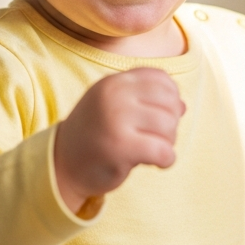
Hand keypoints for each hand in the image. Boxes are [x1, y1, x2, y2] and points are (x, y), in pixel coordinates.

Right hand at [53, 68, 185, 214]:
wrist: (62, 165)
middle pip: (169, 103)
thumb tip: (182, 105)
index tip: (158, 117)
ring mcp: (115, 119)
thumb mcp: (115, 107)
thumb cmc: (95, 136)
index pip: (162, 79)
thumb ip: (146, 100)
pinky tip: (157, 163)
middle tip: (155, 138)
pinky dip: (167, 160)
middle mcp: (113, 95)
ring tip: (152, 149)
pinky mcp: (120, 147)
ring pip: (169, 126)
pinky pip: (163, 150)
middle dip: (171, 123)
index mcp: (114, 82)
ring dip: (168, 142)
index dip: (171, 99)